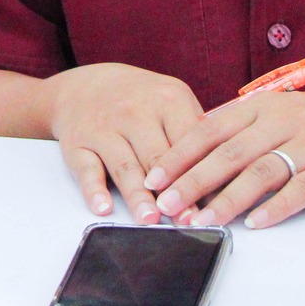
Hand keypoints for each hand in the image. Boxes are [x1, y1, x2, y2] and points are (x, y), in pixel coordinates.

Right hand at [44, 63, 204, 222]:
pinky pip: (85, 169)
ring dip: (138, 196)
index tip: (214, 203)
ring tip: (150, 220)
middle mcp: (134, 112)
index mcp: (167, 99)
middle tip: (187, 219)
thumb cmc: (140, 100)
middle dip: (173, 191)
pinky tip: (103, 207)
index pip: (189, 141)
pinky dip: (93, 190)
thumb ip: (196, 133)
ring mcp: (104, 128)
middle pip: (157, 158)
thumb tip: (227, 176)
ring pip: (124, 166)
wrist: (86, 84)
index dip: (203, 173)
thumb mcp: (172, 99)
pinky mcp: (77, 144)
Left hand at [144, 87, 304, 229]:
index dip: (179, 154)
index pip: (210, 129)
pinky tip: (255, 224)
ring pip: (260, 172)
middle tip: (165, 206)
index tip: (152, 177)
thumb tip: (195, 149)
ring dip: (227, 199)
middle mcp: (283, 121)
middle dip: (192, 181)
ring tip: (202, 221)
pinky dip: (275, 207)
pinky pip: (301, 189)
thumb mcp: (282, 112)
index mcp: (263, 105)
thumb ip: (243, 128)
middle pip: (228, 153)